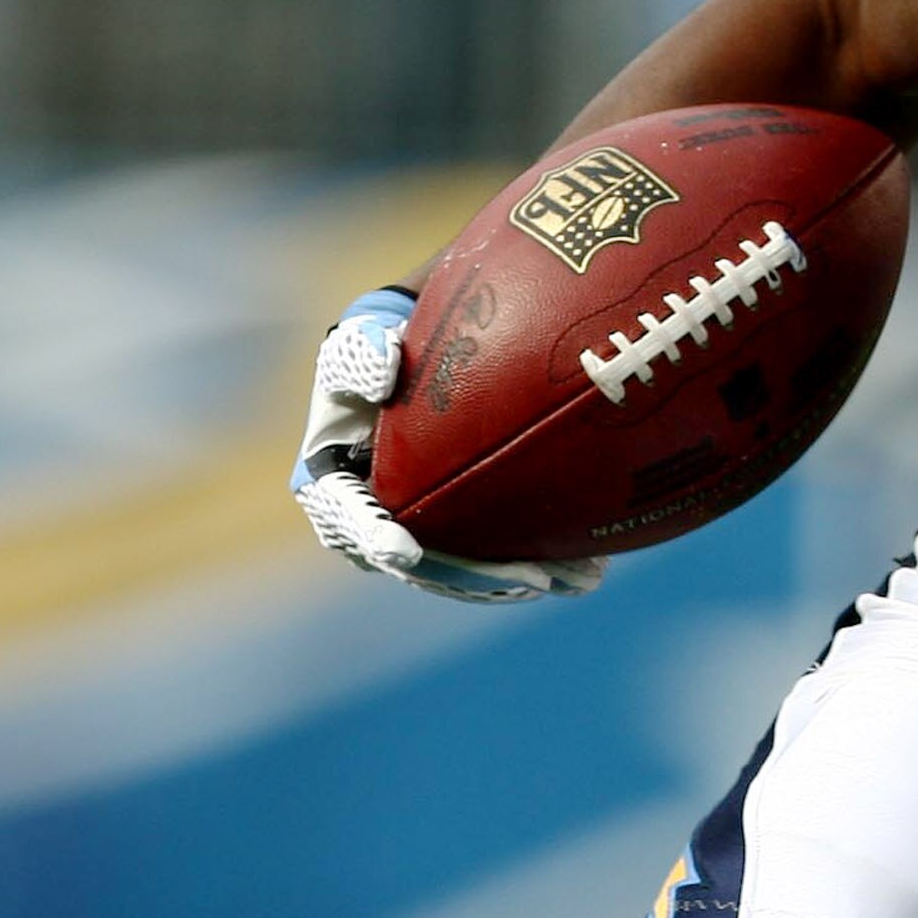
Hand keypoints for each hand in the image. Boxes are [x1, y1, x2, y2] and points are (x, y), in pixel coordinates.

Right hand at [290, 287, 605, 602]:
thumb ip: (359, 353)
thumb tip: (380, 370)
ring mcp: (414, 531)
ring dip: (515, 578)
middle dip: (468, 577)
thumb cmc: (382, 344)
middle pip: (416, 563)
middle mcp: (369, 520)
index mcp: (330, 482)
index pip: (346, 517)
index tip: (403, 551)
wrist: (414, 353)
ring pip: (461, 570)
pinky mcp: (456, 529)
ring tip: (573, 577)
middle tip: (528, 579)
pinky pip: (492, 553)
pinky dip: (536, 559)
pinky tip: (587, 566)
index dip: (373, 538)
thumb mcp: (360, 338)